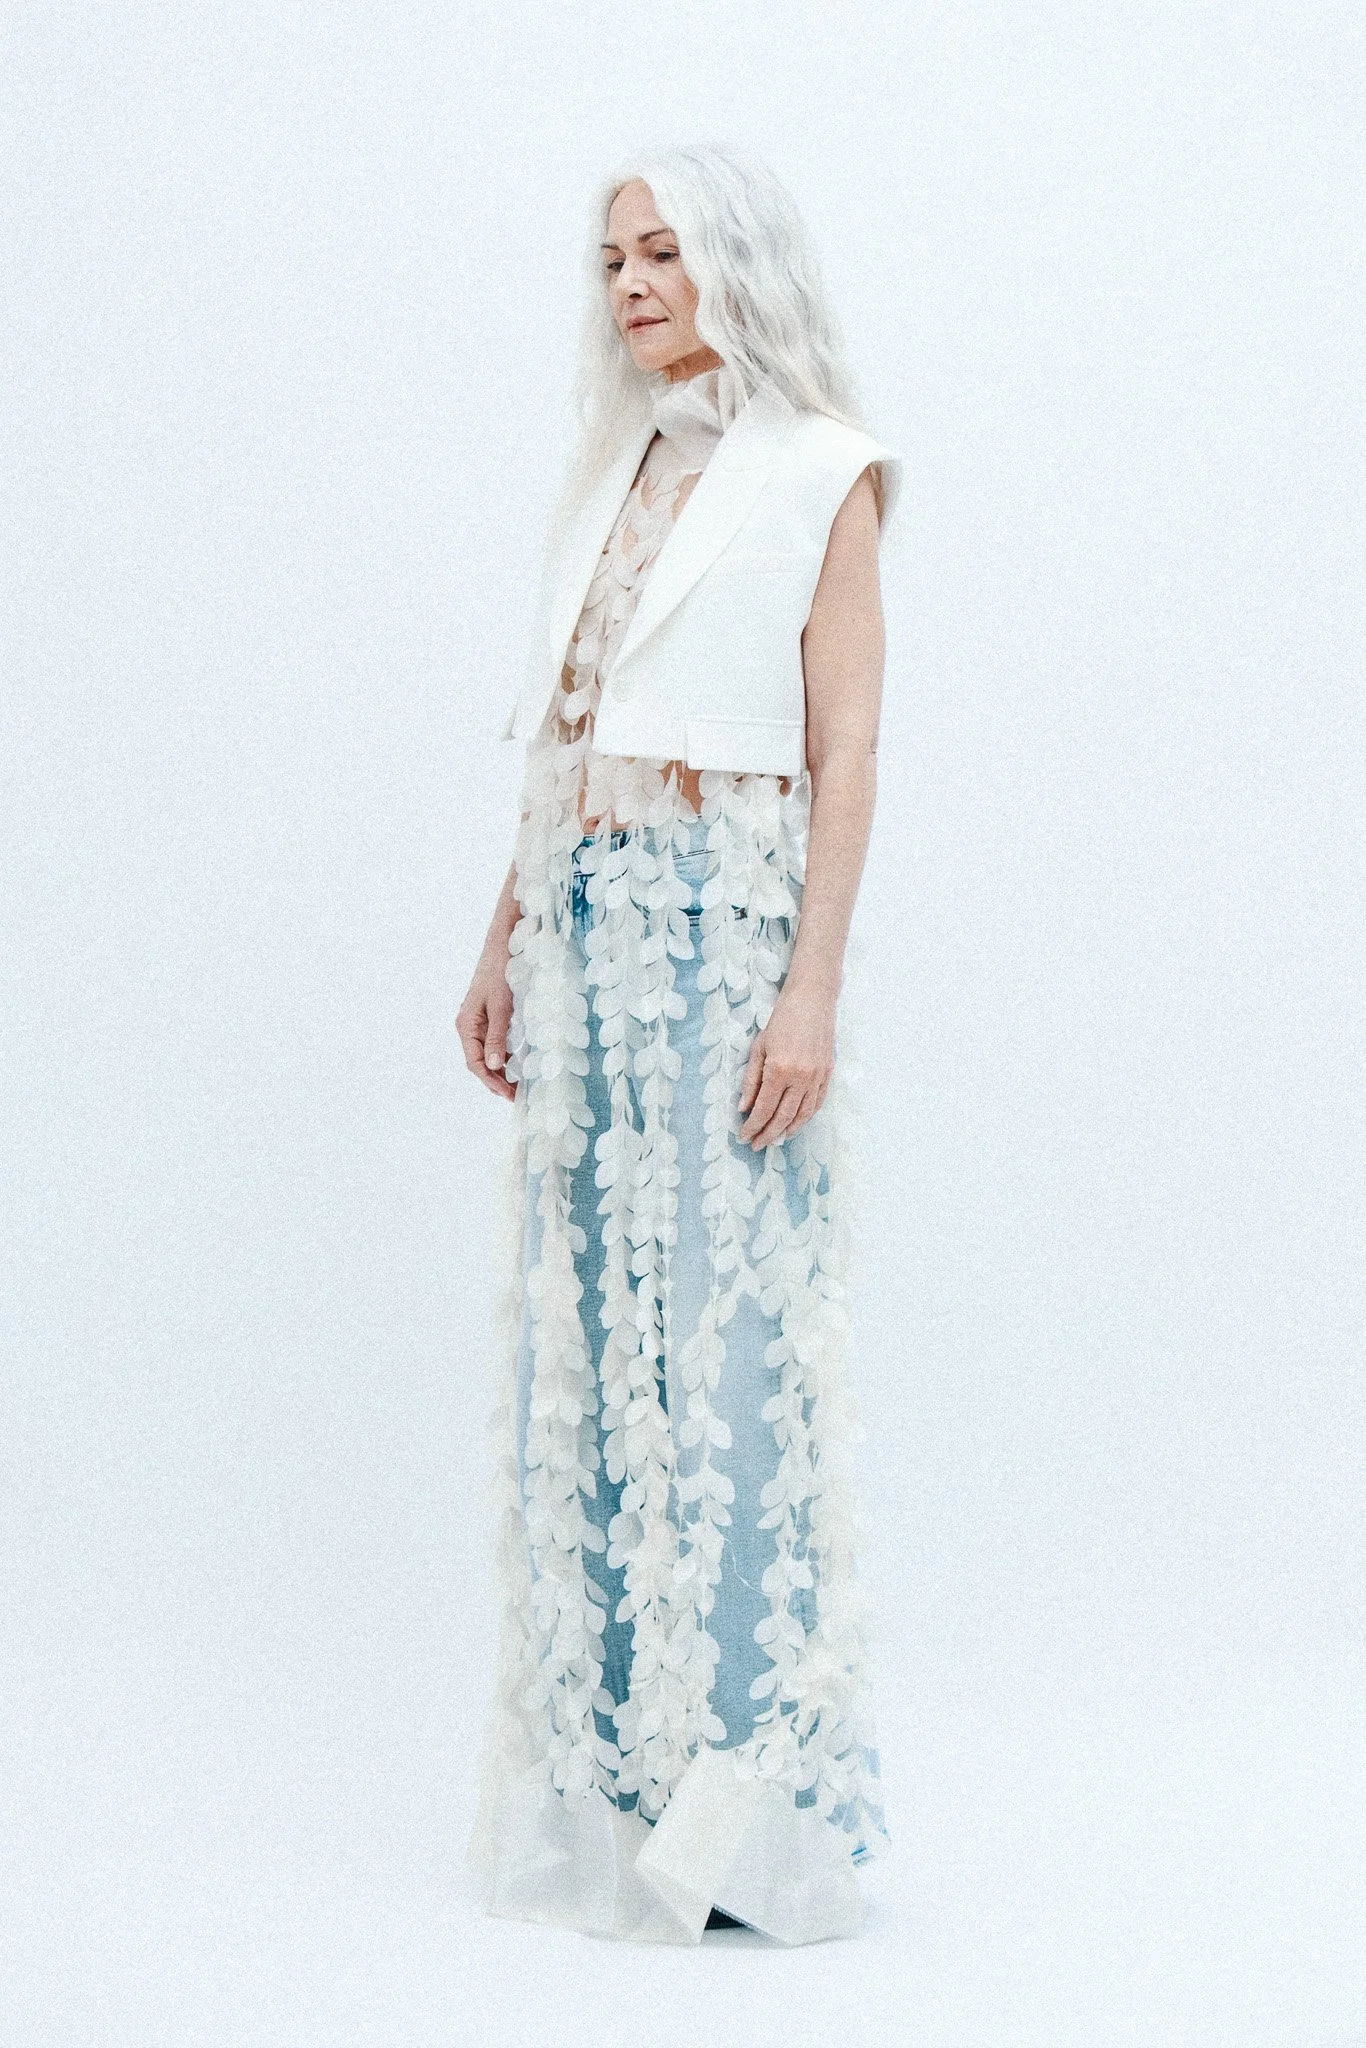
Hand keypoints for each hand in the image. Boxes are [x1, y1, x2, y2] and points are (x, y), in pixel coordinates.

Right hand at [457, 943, 516, 1101]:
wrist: (503, 946)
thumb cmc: (500, 973)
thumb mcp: (501, 1007)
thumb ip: (497, 1037)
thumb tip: (493, 1065)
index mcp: (466, 1025)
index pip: (474, 1063)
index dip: (491, 1081)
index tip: (508, 1095)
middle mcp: (468, 1026)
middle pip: (479, 1062)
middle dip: (496, 1081)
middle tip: (516, 1096)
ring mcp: (478, 1022)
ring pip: (486, 1055)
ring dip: (501, 1071)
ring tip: (518, 1086)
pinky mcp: (489, 1017)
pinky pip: (494, 1043)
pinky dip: (505, 1057)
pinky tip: (518, 1065)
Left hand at [736, 983, 834, 1147]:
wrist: (812, 1000)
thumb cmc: (781, 1020)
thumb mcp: (758, 1048)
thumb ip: (751, 1080)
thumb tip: (743, 1107)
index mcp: (779, 1070)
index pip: (764, 1108)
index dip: (753, 1126)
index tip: (744, 1136)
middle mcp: (801, 1078)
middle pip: (783, 1117)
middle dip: (768, 1134)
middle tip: (757, 1145)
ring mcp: (817, 1077)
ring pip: (803, 1114)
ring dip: (788, 1130)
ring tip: (776, 1140)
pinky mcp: (828, 1073)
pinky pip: (817, 1102)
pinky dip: (806, 1117)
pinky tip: (796, 1123)